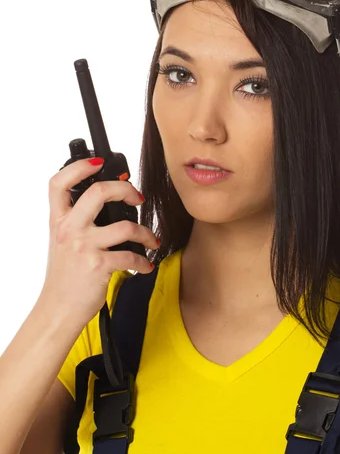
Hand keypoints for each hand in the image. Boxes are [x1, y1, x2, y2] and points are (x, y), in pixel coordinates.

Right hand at [41, 157, 157, 323]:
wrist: (58, 308)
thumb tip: (108, 199)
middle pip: (98, 192)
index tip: (98, 162)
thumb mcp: (63, 241)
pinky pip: (131, 256)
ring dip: (145, 233)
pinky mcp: (99, 266)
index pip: (59, 183)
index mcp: (59, 220)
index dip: (78, 166)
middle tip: (137, 197)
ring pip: (125, 226)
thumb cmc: (64, 274)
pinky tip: (144, 265)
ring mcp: (84, 247)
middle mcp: (69, 229)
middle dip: (125, 188)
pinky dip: (143, 261)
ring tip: (150, 240)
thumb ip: (77, 219)